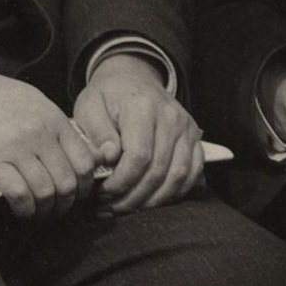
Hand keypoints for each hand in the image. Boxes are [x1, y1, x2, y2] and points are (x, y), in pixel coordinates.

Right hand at [0, 61, 98, 220]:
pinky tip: (21, 211)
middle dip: (66, 204)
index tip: (78, 195)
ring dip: (45, 211)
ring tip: (39, 214)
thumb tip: (81, 154)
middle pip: (67, 182)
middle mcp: (39, 134)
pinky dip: (24, 210)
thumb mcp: (37, 103)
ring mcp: (16, 147)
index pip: (84, 162)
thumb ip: (58, 128)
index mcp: (54, 120)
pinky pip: (18, 193)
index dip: (85, 186)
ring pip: (44, 192)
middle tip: (58, 210)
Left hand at [70, 52, 209, 210]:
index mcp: (143, 107)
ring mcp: (187, 128)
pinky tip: (152, 200)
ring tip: (129, 207)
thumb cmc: (108, 96)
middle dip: (133, 197)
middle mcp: (171, 117)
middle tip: (112, 207)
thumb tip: (109, 158)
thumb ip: (97, 132)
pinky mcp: (195, 137)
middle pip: (158, 171)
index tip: (102, 193)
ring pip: (178, 177)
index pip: (138, 157)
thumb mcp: (90, 106)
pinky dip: (175, 193)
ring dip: (154, 201)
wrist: (133, 78)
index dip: (121, 182)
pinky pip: (193, 173)